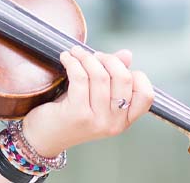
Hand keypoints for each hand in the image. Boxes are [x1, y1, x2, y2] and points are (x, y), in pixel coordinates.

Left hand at [19, 46, 154, 156]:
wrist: (43, 137)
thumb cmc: (70, 114)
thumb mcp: (95, 97)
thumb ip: (113, 77)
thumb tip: (127, 54)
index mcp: (124, 121)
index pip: (145, 95)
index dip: (134, 74)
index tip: (115, 65)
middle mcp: (114, 123)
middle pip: (123, 78)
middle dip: (108, 59)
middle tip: (93, 55)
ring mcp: (97, 120)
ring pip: (100, 75)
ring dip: (86, 57)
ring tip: (75, 53)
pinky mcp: (77, 113)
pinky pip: (80, 77)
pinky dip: (72, 61)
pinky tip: (66, 58)